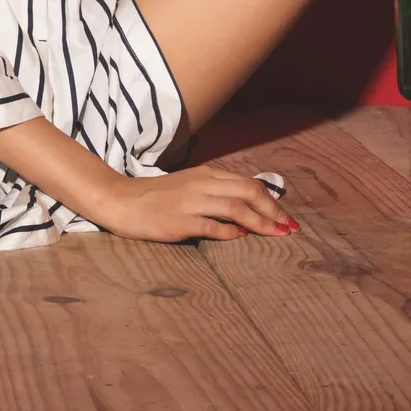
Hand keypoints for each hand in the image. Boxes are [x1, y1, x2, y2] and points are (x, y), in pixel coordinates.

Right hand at [99, 164, 299, 242]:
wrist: (121, 200)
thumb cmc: (155, 197)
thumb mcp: (188, 185)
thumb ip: (214, 192)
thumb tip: (244, 207)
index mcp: (206, 174)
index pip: (248, 183)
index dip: (271, 200)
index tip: (285, 216)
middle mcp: (202, 184)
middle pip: (249, 192)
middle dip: (273, 210)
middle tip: (288, 227)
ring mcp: (191, 202)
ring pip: (236, 207)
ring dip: (260, 221)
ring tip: (276, 234)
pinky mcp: (180, 221)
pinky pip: (212, 225)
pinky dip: (230, 231)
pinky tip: (241, 237)